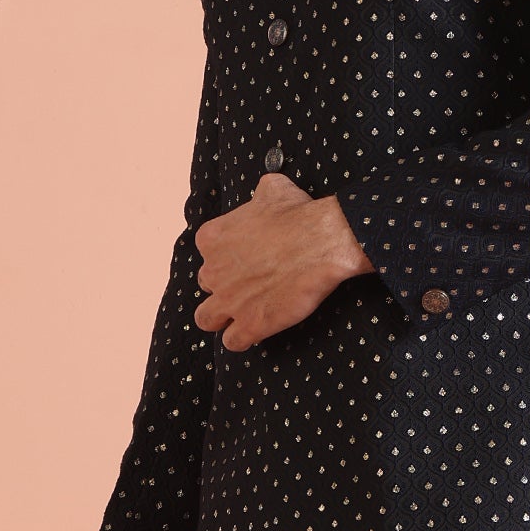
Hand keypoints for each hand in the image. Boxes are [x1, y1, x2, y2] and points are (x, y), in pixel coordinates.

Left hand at [194, 174, 371, 350]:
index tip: (247, 258)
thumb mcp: (273, 188)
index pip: (208, 253)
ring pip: (207, 319)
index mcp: (212, 238)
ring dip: (222, 317)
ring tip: (244, 314)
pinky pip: (232, 342)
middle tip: (250, 284)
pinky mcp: (249, 324)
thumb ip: (258, 195)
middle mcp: (213, 271)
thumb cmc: (299, 213)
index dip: (227, 257)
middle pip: (208, 285)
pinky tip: (257, 330)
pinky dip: (242, 338)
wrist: (322, 242)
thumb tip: (263, 192)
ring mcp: (229, 301)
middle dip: (225, 286)